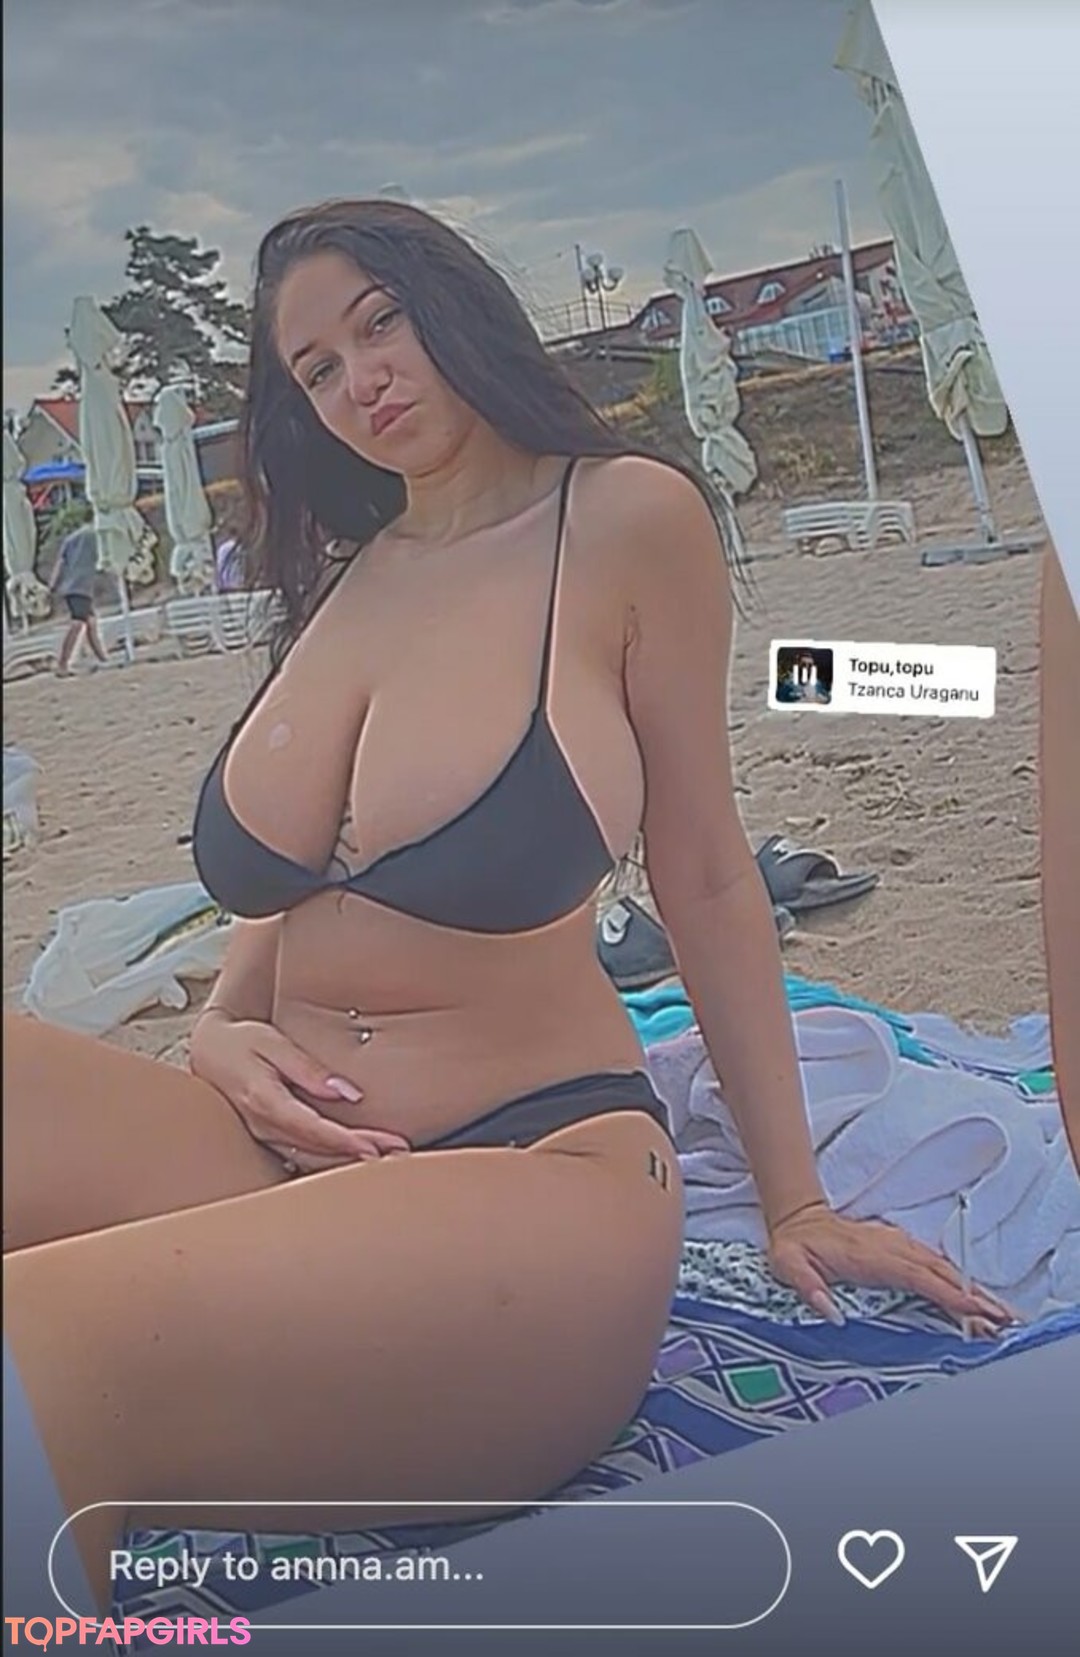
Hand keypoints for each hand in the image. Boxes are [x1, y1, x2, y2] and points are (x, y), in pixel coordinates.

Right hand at [189, 1008, 409, 1173]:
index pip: (312, 1128)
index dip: (346, 1141)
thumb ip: (308, 1070)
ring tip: (390, 1160)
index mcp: (265, 1101)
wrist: (208, 1053)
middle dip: (360, 1154)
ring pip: (312, 1159)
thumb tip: (348, 1093)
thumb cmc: (242, 1043)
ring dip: (350, 1162)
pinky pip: (305, 1156)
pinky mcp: (271, 1140)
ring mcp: (266, 1138)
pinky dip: (333, 1161)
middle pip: (318, 1149)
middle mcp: (265, 1127)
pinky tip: (358, 1160)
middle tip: (400, 1155)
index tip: (376, 1148)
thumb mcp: (273, 1044)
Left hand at [767, 1201, 1016, 1335]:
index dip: (947, 1294)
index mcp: (870, 1256)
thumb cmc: (795, 1246)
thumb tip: (831, 1313)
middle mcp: (891, 1247)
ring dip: (971, 1289)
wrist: (798, 1218)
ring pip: (943, 1267)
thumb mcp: (789, 1266)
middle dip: (974, 1296)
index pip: (918, 1276)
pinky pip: (934, 1265)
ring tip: (999, 1313)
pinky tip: (973, 1296)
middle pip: (941, 1273)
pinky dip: (957, 1280)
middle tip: (1004, 1319)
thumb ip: (808, 1288)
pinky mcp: (899, 1248)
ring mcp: (897, 1245)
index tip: (974, 1310)